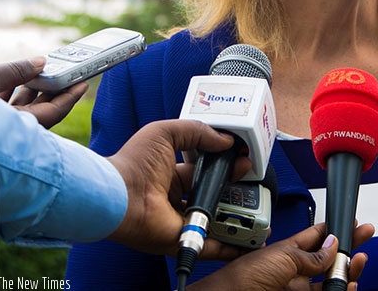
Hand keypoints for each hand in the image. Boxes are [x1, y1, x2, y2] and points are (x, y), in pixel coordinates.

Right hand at [0, 57, 88, 127]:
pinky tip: (16, 78)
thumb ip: (14, 72)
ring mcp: (0, 125)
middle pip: (40, 109)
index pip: (53, 113)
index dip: (70, 96)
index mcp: (15, 127)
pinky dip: (12, 91)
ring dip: (33, 88)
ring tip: (42, 70)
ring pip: (22, 107)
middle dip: (54, 90)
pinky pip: (6, 106)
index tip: (83, 83)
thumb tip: (41, 62)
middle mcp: (9, 130)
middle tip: (67, 72)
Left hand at [106, 119, 253, 259]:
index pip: (205, 172)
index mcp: (170, 175)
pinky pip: (210, 245)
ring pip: (214, 222)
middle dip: (234, 194)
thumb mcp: (167, 132)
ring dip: (236, 219)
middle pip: (212, 197)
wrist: (118, 195)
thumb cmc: (134, 163)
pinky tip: (247, 241)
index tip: (244, 162)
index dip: (224, 167)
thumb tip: (225, 140)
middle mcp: (175, 199)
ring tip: (259, 216)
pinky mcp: (181, 239)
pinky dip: (230, 246)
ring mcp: (179, 221)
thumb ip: (197, 132)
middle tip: (255, 190)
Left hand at [187, 222, 374, 290]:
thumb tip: (333, 245)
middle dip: (348, 247)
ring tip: (357, 261)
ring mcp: (299, 288)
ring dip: (347, 270)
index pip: (318, 237)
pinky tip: (348, 285)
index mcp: (290, 252)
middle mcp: (296, 270)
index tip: (352, 223)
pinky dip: (341, 290)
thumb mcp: (283, 257)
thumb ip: (312, 254)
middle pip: (329, 258)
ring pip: (330, 279)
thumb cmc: (247, 276)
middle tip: (364, 236)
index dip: (336, 229)